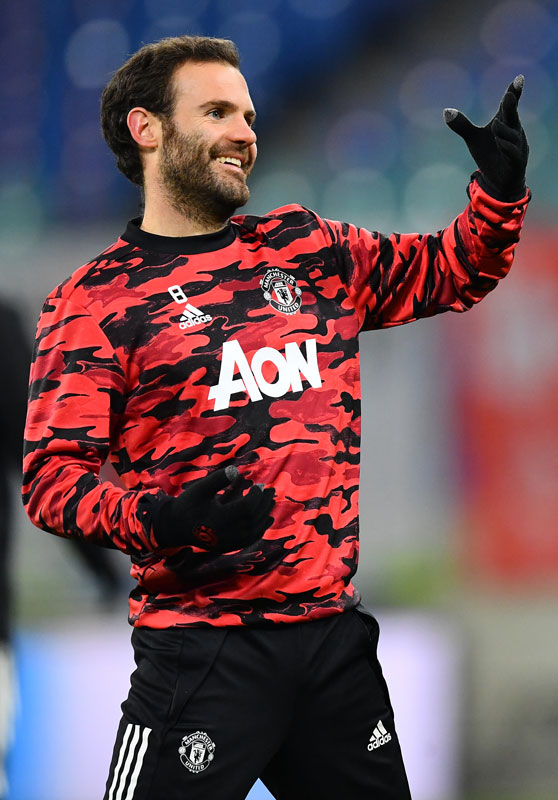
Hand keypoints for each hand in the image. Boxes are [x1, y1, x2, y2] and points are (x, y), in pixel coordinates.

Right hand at [150, 466, 274, 552]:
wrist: (175, 527)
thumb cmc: (188, 504)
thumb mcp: (200, 488)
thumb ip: (218, 479)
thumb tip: (237, 470)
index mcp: (218, 519)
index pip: (246, 508)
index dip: (256, 496)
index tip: (259, 485)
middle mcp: (224, 534)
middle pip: (253, 520)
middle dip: (264, 504)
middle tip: (270, 491)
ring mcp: (227, 543)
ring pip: (254, 531)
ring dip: (265, 516)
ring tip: (271, 501)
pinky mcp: (228, 547)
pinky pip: (249, 539)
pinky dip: (260, 529)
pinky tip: (267, 519)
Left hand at [444, 75, 528, 200]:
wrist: (498, 182)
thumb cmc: (489, 154)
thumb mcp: (473, 139)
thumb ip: (462, 125)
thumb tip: (446, 111)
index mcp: (505, 123)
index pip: (508, 106)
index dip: (514, 92)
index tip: (519, 78)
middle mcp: (514, 132)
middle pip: (512, 115)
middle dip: (511, 105)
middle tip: (509, 95)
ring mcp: (518, 147)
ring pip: (512, 135)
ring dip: (502, 130)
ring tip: (494, 126)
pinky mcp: (517, 163)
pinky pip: (514, 153)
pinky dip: (507, 146)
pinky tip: (499, 142)